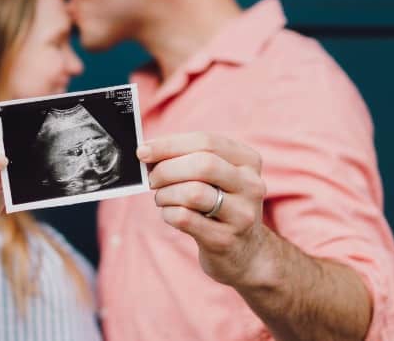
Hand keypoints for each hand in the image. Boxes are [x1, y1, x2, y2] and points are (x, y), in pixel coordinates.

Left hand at [138, 132, 275, 287]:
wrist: (245, 252)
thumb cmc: (220, 205)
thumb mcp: (216, 177)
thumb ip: (188, 158)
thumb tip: (148, 151)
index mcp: (248, 161)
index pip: (206, 142)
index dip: (169, 145)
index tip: (143, 151)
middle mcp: (250, 185)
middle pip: (202, 165)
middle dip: (167, 170)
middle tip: (151, 179)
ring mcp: (242, 214)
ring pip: (193, 193)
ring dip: (166, 194)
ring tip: (162, 198)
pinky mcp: (225, 239)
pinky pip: (185, 218)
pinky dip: (168, 213)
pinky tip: (169, 214)